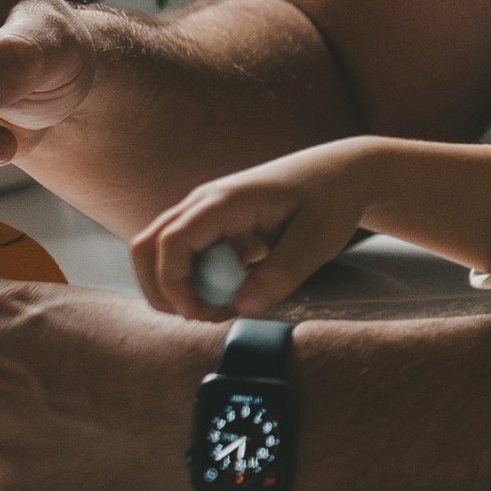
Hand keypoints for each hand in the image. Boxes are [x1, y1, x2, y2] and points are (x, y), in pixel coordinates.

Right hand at [134, 146, 371, 320]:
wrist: (343, 172)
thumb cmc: (331, 199)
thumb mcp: (316, 240)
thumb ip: (281, 274)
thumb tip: (243, 308)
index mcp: (224, 201)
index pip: (170, 243)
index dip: (174, 286)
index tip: (202, 314)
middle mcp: (204, 203)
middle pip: (147, 247)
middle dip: (162, 291)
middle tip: (205, 317)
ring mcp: (205, 212)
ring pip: (160, 252)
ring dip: (177, 287)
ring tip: (220, 308)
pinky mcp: (214, 224)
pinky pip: (185, 255)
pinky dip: (194, 280)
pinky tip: (231, 294)